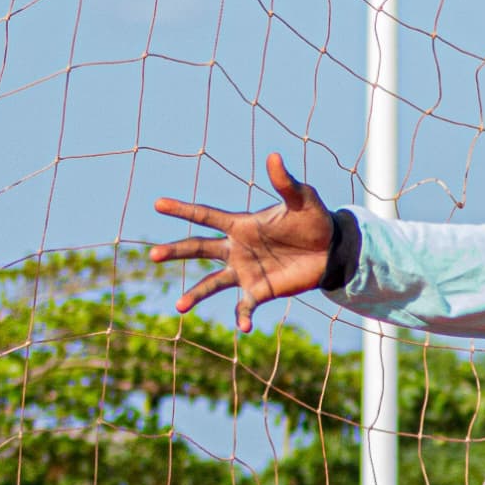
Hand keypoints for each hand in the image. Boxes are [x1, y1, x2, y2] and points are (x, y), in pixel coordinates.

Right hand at [150, 152, 337, 327]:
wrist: (331, 250)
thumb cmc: (313, 221)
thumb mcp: (302, 200)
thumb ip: (286, 183)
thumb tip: (274, 156)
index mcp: (241, 225)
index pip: (206, 215)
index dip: (183, 209)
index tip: (158, 203)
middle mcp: (236, 248)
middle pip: (198, 249)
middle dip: (176, 251)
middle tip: (153, 255)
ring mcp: (245, 271)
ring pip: (212, 283)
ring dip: (196, 294)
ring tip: (179, 307)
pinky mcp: (260, 290)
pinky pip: (245, 306)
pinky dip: (243, 317)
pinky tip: (244, 328)